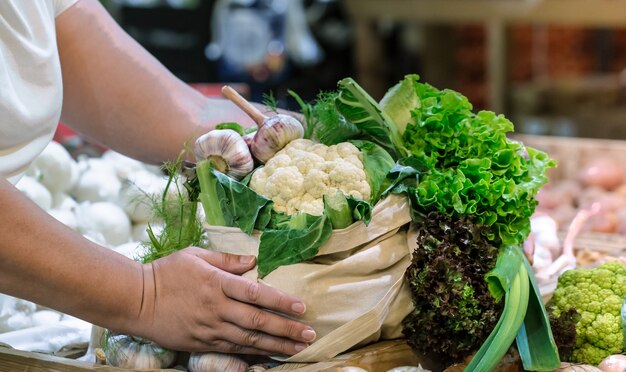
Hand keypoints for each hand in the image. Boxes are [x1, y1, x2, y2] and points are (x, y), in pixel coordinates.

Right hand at [133, 247, 315, 354]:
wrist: (135, 300)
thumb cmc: (166, 272)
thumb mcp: (195, 255)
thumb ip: (226, 259)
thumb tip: (254, 260)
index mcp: (216, 283)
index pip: (256, 293)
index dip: (281, 301)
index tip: (302, 306)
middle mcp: (216, 308)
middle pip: (257, 320)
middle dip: (287, 328)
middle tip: (310, 333)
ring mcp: (209, 328)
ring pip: (249, 339)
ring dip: (276, 344)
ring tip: (298, 347)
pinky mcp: (201, 344)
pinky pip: (232, 349)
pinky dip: (253, 353)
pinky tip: (269, 355)